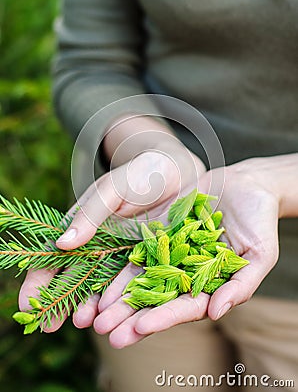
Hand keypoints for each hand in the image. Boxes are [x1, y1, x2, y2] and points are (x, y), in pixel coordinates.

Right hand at [18, 139, 204, 331]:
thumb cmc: (139, 174)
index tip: (27, 304)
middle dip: (62, 301)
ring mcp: (123, 255)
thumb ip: (89, 215)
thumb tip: (62, 243)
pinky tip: (115, 313)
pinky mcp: (148, 259)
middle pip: (76, 277)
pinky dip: (124, 299)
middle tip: (50, 324)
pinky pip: (135, 282)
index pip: (54, 256)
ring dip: (94, 306)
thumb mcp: (111, 189)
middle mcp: (100, 245)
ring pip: (104, 285)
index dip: (39, 280)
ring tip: (86, 324)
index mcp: (83, 226)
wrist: (178, 173)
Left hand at [94, 156, 285, 347]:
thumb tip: (217, 312)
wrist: (246, 186)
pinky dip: (119, 265)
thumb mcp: (260, 255)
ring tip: (96, 314)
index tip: (140, 329)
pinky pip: (136, 249)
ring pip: (141, 278)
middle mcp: (185, 274)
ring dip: (119, 296)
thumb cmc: (260, 223)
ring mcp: (170, 254)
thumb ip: (241, 284)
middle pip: (156, 299)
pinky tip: (100, 276)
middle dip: (131, 317)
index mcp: (208, 285)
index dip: (163, 318)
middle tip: (106, 332)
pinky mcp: (159, 234)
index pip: (184, 308)